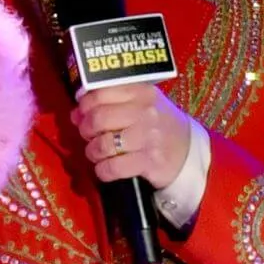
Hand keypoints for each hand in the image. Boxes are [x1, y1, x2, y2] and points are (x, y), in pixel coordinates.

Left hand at [70, 83, 190, 187]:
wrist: (188, 152)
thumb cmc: (158, 125)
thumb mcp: (140, 104)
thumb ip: (109, 103)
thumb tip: (75, 113)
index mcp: (141, 92)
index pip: (100, 92)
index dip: (84, 105)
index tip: (82, 113)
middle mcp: (146, 112)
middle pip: (97, 118)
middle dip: (85, 129)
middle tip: (88, 135)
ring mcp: (149, 137)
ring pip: (102, 144)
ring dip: (92, 151)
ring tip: (96, 153)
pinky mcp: (150, 162)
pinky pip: (112, 168)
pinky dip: (102, 170)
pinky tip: (105, 168)